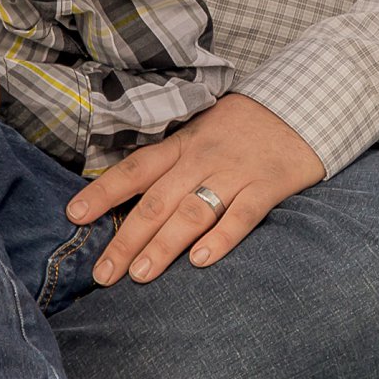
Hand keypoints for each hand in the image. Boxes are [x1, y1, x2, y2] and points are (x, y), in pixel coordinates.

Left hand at [66, 94, 324, 285]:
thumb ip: (173, 162)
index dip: (104, 192)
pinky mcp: (268, 185)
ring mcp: (236, 172)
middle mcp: (204, 158)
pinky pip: (243, 215)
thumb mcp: (203, 131)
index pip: (136, 169)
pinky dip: (222, 238)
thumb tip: (128, 199)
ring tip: (141, 275)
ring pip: (193, 211)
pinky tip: (201, 260)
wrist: (304, 103)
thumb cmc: (245, 126)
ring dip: (164, 245)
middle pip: (157, 201)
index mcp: (184, 144)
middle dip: (127, 239)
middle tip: (104, 274)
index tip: (74, 215)